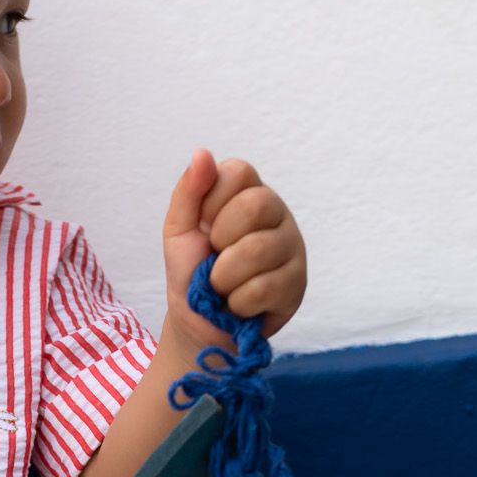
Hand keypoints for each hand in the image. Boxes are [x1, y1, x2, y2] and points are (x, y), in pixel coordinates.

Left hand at [162, 149, 305, 347]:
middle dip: (221, 240)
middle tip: (215, 258)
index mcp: (248, 193)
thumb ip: (189, 191)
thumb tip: (202, 153)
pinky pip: (265, 287)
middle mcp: (276, 213)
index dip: (212, 202)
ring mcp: (292, 247)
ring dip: (224, 278)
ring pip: (258, 250)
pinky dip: (239, 302)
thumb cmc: (192, 271)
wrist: (199, 323)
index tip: (204, 226)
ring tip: (223, 285)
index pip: (239, 172)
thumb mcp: (179, 230)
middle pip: (255, 205)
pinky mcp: (298, 284)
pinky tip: (239, 304)